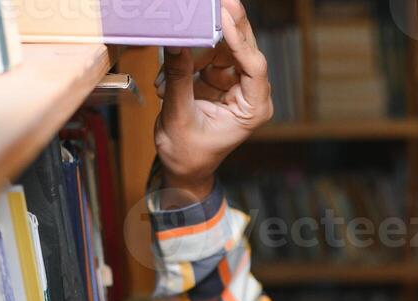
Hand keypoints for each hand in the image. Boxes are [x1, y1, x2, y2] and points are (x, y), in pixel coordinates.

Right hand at [154, 0, 272, 202]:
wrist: (181, 168)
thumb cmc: (187, 154)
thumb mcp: (179, 117)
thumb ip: (179, 78)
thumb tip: (175, 42)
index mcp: (254, 109)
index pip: (254, 66)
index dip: (239, 38)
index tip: (223, 15)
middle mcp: (251, 92)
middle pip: (242, 48)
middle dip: (223, 26)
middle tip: (211, 2)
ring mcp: (235, 82)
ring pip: (219, 47)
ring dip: (190, 56)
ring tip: (164, 84)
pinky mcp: (219, 78)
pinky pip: (204, 55)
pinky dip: (184, 63)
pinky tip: (165, 85)